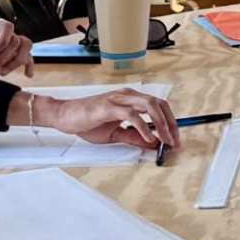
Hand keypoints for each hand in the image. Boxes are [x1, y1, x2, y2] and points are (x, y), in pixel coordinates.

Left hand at [0, 21, 32, 79]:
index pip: (6, 27)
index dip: (2, 40)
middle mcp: (0, 35)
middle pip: (16, 40)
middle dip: (3, 56)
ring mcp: (7, 46)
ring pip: (25, 47)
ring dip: (16, 61)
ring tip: (2, 71)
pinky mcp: (10, 58)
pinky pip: (27, 58)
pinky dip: (28, 66)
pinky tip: (27, 74)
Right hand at [28, 89, 178, 157]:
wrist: (64, 116)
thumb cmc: (87, 121)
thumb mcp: (115, 133)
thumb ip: (134, 137)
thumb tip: (153, 143)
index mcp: (130, 99)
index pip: (159, 106)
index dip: (171, 122)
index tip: (175, 138)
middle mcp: (127, 95)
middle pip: (159, 104)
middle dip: (171, 124)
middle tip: (174, 141)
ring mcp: (118, 99)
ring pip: (149, 105)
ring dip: (162, 124)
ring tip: (165, 140)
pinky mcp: (109, 107)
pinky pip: (132, 115)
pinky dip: (143, 127)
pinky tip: (148, 138)